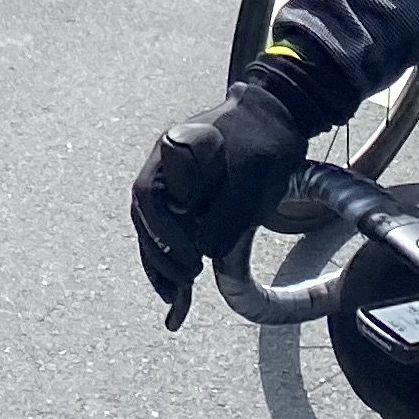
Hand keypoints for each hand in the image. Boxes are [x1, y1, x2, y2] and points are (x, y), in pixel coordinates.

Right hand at [129, 79, 308, 319]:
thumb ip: (226, 212)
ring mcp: (170, 184)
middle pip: (144, 218)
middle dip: (161, 255)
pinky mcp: (183, 202)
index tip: (192, 257)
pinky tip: (175, 299)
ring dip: (160, 266)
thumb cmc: (262, 142)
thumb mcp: (252, 176)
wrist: (274, 119)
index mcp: (172, 151)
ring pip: (152, 231)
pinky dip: (169, 265)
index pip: (149, 196)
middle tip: (188, 278)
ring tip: (174, 299)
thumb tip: (204, 250)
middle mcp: (162, 167)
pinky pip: (167, 235)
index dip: (164, 232)